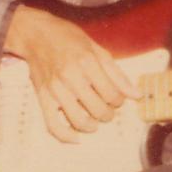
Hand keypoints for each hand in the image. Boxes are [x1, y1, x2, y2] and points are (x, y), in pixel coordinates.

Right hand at [4, 5, 138, 142]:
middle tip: (107, 109)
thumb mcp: (96, 48)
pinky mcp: (42, 97)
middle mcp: (71, 76)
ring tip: (95, 120)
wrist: (35, 34)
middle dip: (108, 114)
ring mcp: (55, 89)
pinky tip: (76, 137)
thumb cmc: (68, 38)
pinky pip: (53, 125)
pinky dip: (66, 136)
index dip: (119, 100)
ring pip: (79, 120)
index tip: (116, 98)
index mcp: (87, 62)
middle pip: (98, 109)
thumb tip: (136, 95)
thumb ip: (116, 73)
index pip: (112, 94)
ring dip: (92, 125)